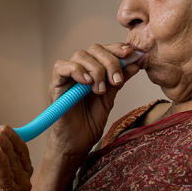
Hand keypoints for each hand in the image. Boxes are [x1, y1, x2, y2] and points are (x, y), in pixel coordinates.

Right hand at [48, 42, 140, 157]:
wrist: (78, 142)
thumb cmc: (91, 121)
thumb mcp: (110, 98)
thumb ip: (120, 80)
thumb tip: (136, 63)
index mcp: (93, 70)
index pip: (105, 50)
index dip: (117, 48)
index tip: (130, 54)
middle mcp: (80, 69)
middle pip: (94, 49)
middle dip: (110, 62)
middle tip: (116, 80)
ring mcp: (67, 76)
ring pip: (80, 55)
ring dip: (96, 70)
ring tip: (100, 90)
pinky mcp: (55, 84)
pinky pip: (61, 67)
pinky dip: (76, 70)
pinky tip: (87, 83)